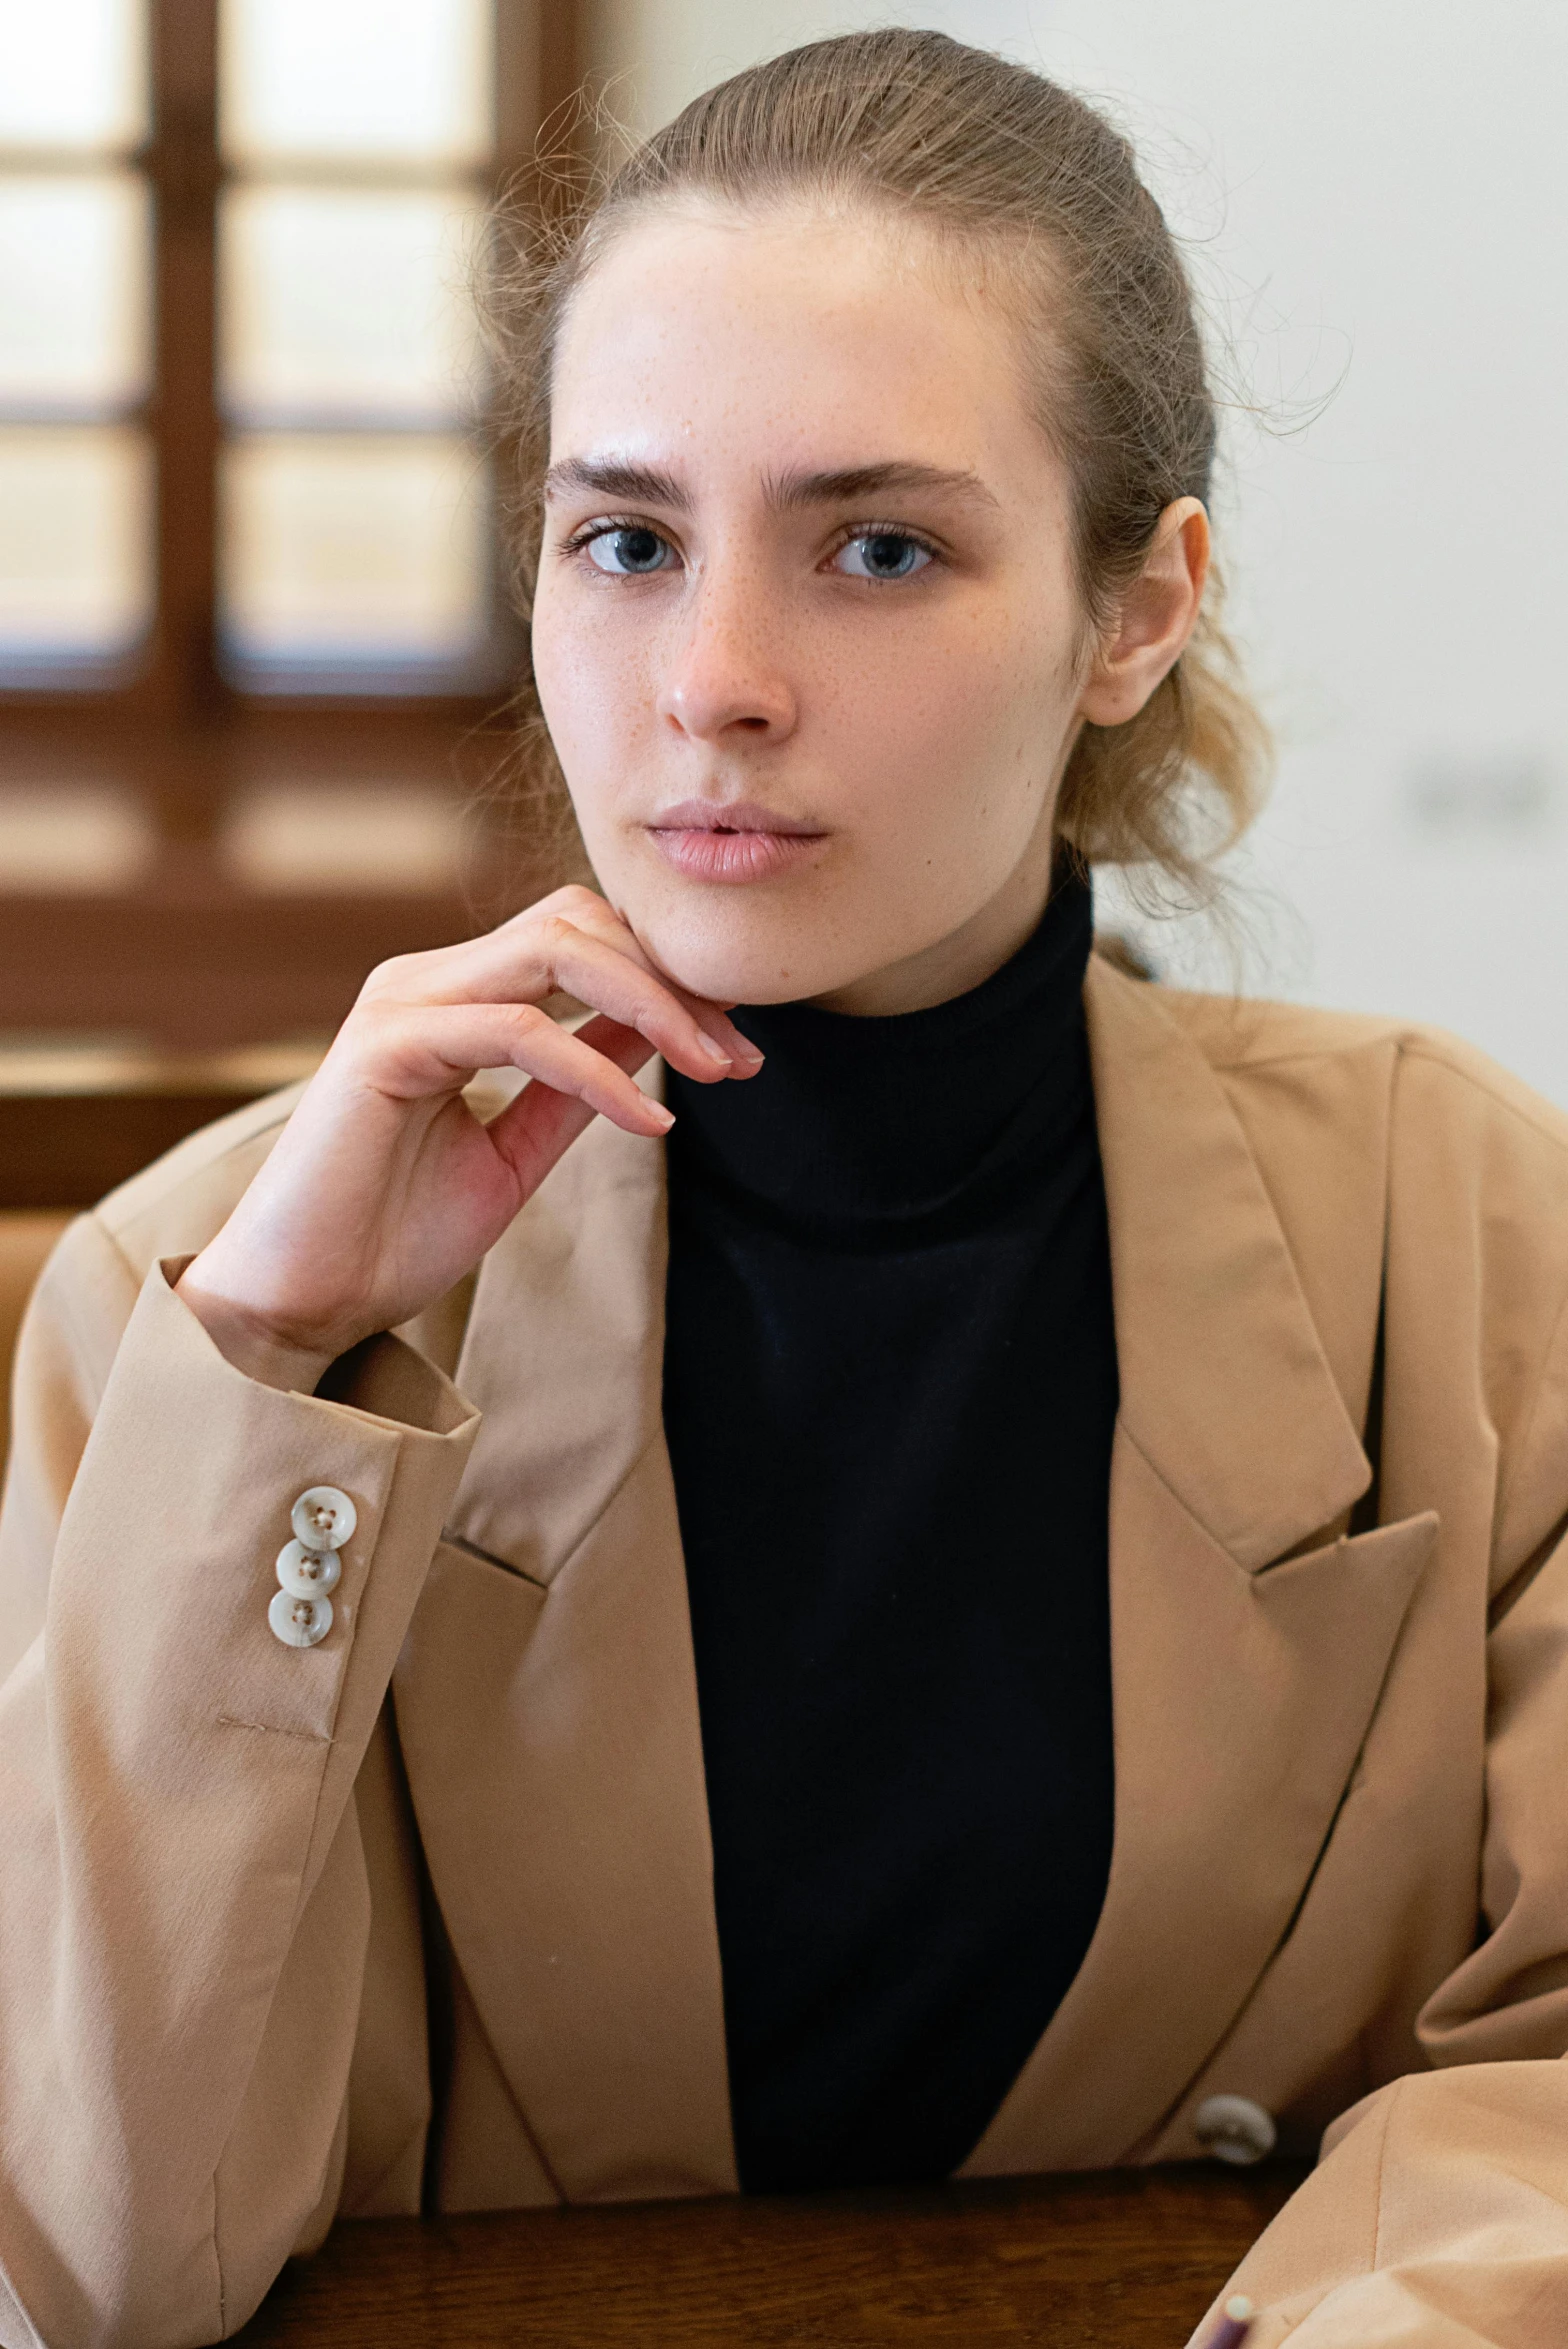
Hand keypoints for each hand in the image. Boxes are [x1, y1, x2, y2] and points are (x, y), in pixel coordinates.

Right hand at [176, 886, 760, 1390]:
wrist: (302, 1303)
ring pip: (556, 952)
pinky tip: (647, 1118)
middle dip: (673, 981)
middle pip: (577, 923)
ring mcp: (401, 1003)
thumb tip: (660, 1030)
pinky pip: (519, 1030)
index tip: (739, 1044)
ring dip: (652, 1006)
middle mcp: (425, 980)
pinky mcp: (384, 1046)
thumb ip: (580, 1081)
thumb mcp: (519, 1148)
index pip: (579, 937)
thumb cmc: (396, 1234)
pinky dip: (596, 1069)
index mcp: (454, 995)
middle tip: (740, 1055)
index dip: (667, 977)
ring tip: (714, 1069)